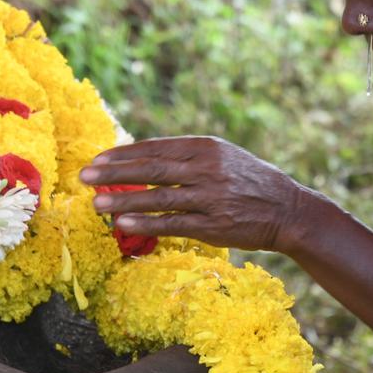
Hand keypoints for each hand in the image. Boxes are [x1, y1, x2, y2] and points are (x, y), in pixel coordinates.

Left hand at [80, 136, 317, 252]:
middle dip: (114, 174)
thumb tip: (144, 158)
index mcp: (206, 147)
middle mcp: (206, 169)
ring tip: (95, 204)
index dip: (123, 154)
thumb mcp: (223, 156)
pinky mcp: (214, 225)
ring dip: (123, 200)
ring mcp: (210, 198)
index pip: (156, 148)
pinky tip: (123, 223)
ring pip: (158, 197)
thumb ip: (188, 156)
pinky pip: (173, 223)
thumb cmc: (249, 181)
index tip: (97, 159)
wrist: (287, 209)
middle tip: (85, 177)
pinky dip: (146, 223)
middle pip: (151, 169)